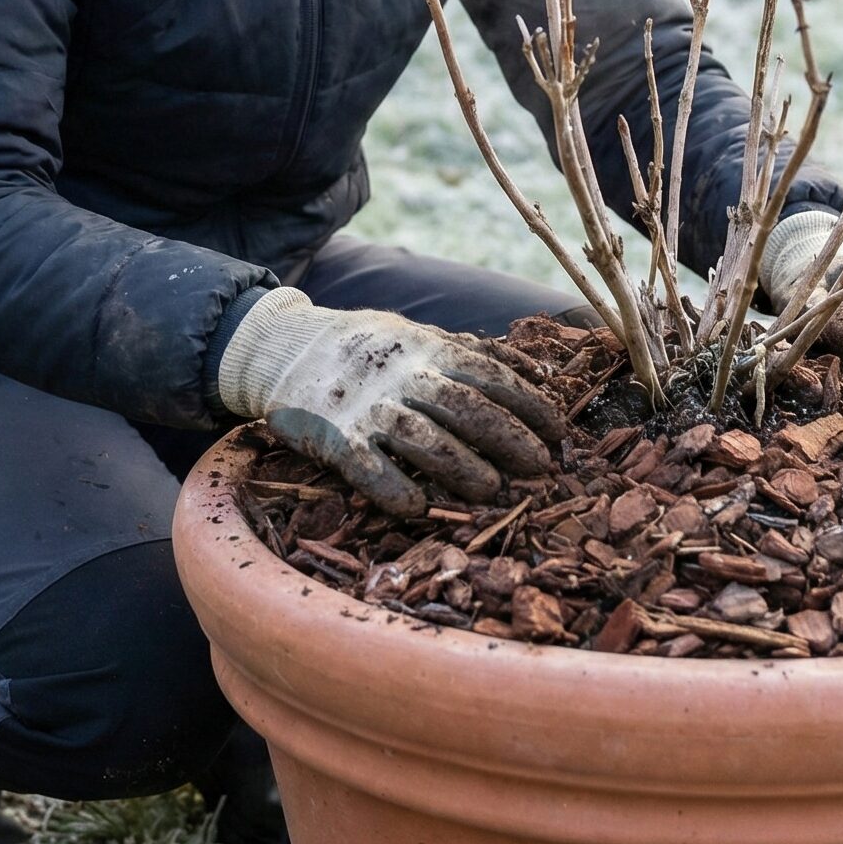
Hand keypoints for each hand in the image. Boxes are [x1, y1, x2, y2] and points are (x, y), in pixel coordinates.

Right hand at [216, 289, 566, 514]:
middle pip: (466, 408)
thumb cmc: (367, 347)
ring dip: (462, 467)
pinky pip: (367, 468)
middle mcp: (402, 376)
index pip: (490, 375)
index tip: (559, 433)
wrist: (283, 349)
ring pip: (423, 439)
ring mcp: (368, 407)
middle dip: (510, 439)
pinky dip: (394, 489)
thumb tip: (542, 372)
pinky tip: (418, 508)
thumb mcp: (420, 335)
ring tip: (492, 491)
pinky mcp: (334, 437)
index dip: (530, 404)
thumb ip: (477, 353)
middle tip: (541, 468)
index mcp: (427, 349)